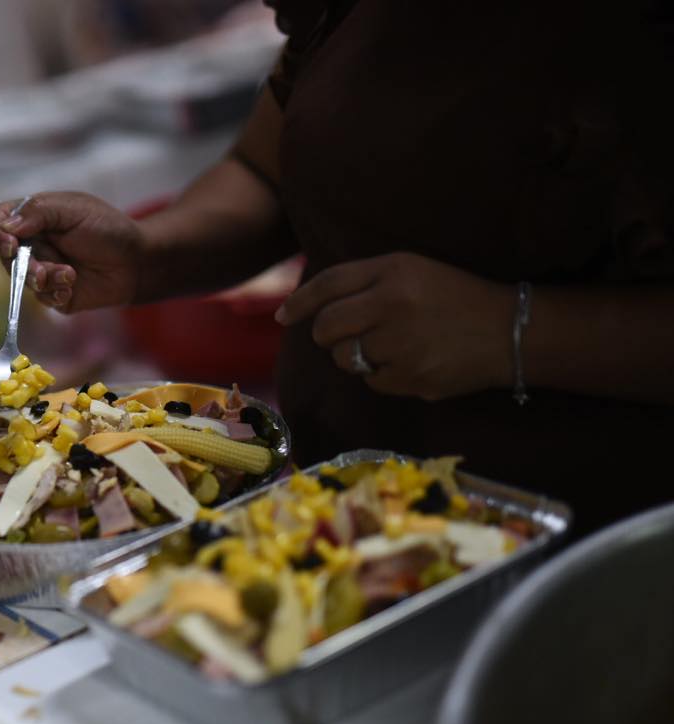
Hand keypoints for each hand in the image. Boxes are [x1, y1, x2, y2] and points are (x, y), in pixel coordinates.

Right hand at [0, 192, 144, 312]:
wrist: (136, 261)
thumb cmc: (108, 228)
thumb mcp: (73, 210)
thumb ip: (38, 212)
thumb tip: (6, 226)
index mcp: (32, 218)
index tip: (10, 245)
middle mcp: (32, 244)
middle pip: (5, 257)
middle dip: (24, 266)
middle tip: (42, 271)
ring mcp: (41, 270)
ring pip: (22, 281)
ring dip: (44, 279)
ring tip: (69, 275)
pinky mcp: (54, 294)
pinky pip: (42, 298)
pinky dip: (56, 293)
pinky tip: (73, 285)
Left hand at [275, 252, 513, 400]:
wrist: (511, 330)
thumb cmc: (452, 296)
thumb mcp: (410, 270)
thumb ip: (359, 281)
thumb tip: (298, 307)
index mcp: (395, 272)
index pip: (328, 285)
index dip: (299, 302)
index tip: (284, 316)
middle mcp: (396, 306)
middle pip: (327, 328)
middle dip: (327, 334)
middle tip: (345, 334)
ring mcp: (404, 346)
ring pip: (346, 358)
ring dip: (355, 355)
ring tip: (388, 344)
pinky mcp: (414, 379)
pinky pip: (372, 382)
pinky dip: (381, 375)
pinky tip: (409, 361)